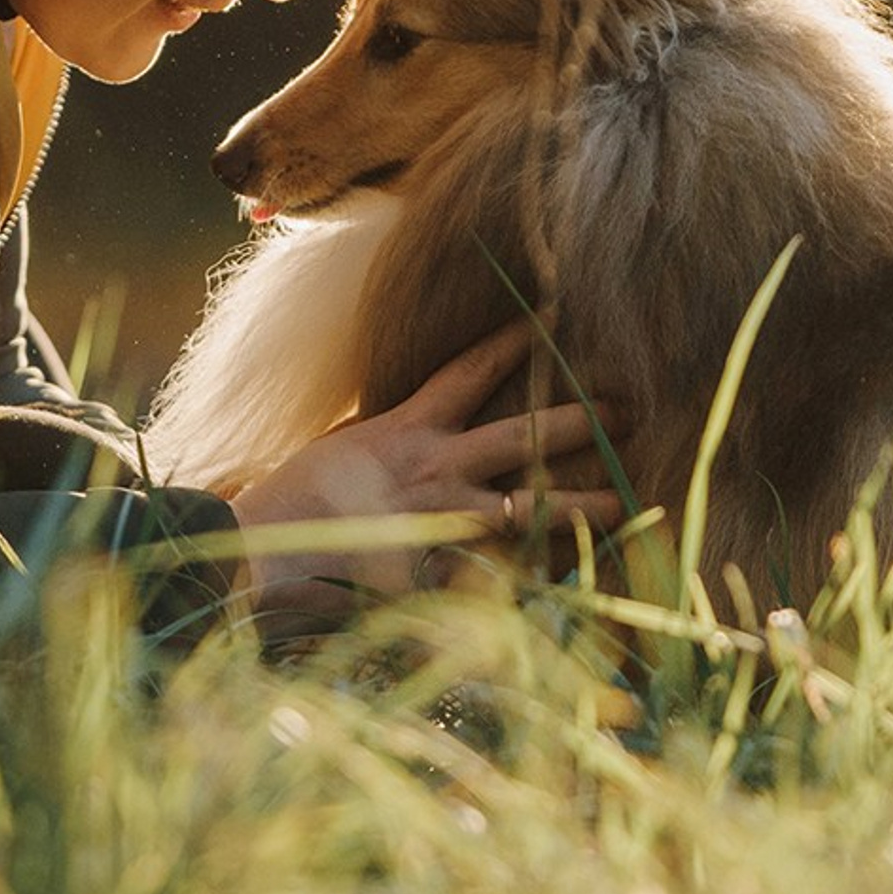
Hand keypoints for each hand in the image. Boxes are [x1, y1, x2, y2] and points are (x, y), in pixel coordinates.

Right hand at [226, 318, 625, 641]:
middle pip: (524, 435)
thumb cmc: (292, 498)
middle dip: (580, 419)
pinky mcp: (443, 573)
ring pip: (532, 507)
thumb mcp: (341, 446)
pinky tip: (582, 579)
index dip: (517, 339)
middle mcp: (435, 468)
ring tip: (628, 501)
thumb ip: (386, 432)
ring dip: (585, 505)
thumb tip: (416, 416)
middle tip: (629, 408)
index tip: (559, 314)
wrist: (263, 554)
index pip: (471, 369)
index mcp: (406, 429)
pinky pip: (505, 575)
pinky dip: (542, 577)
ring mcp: (443, 522)